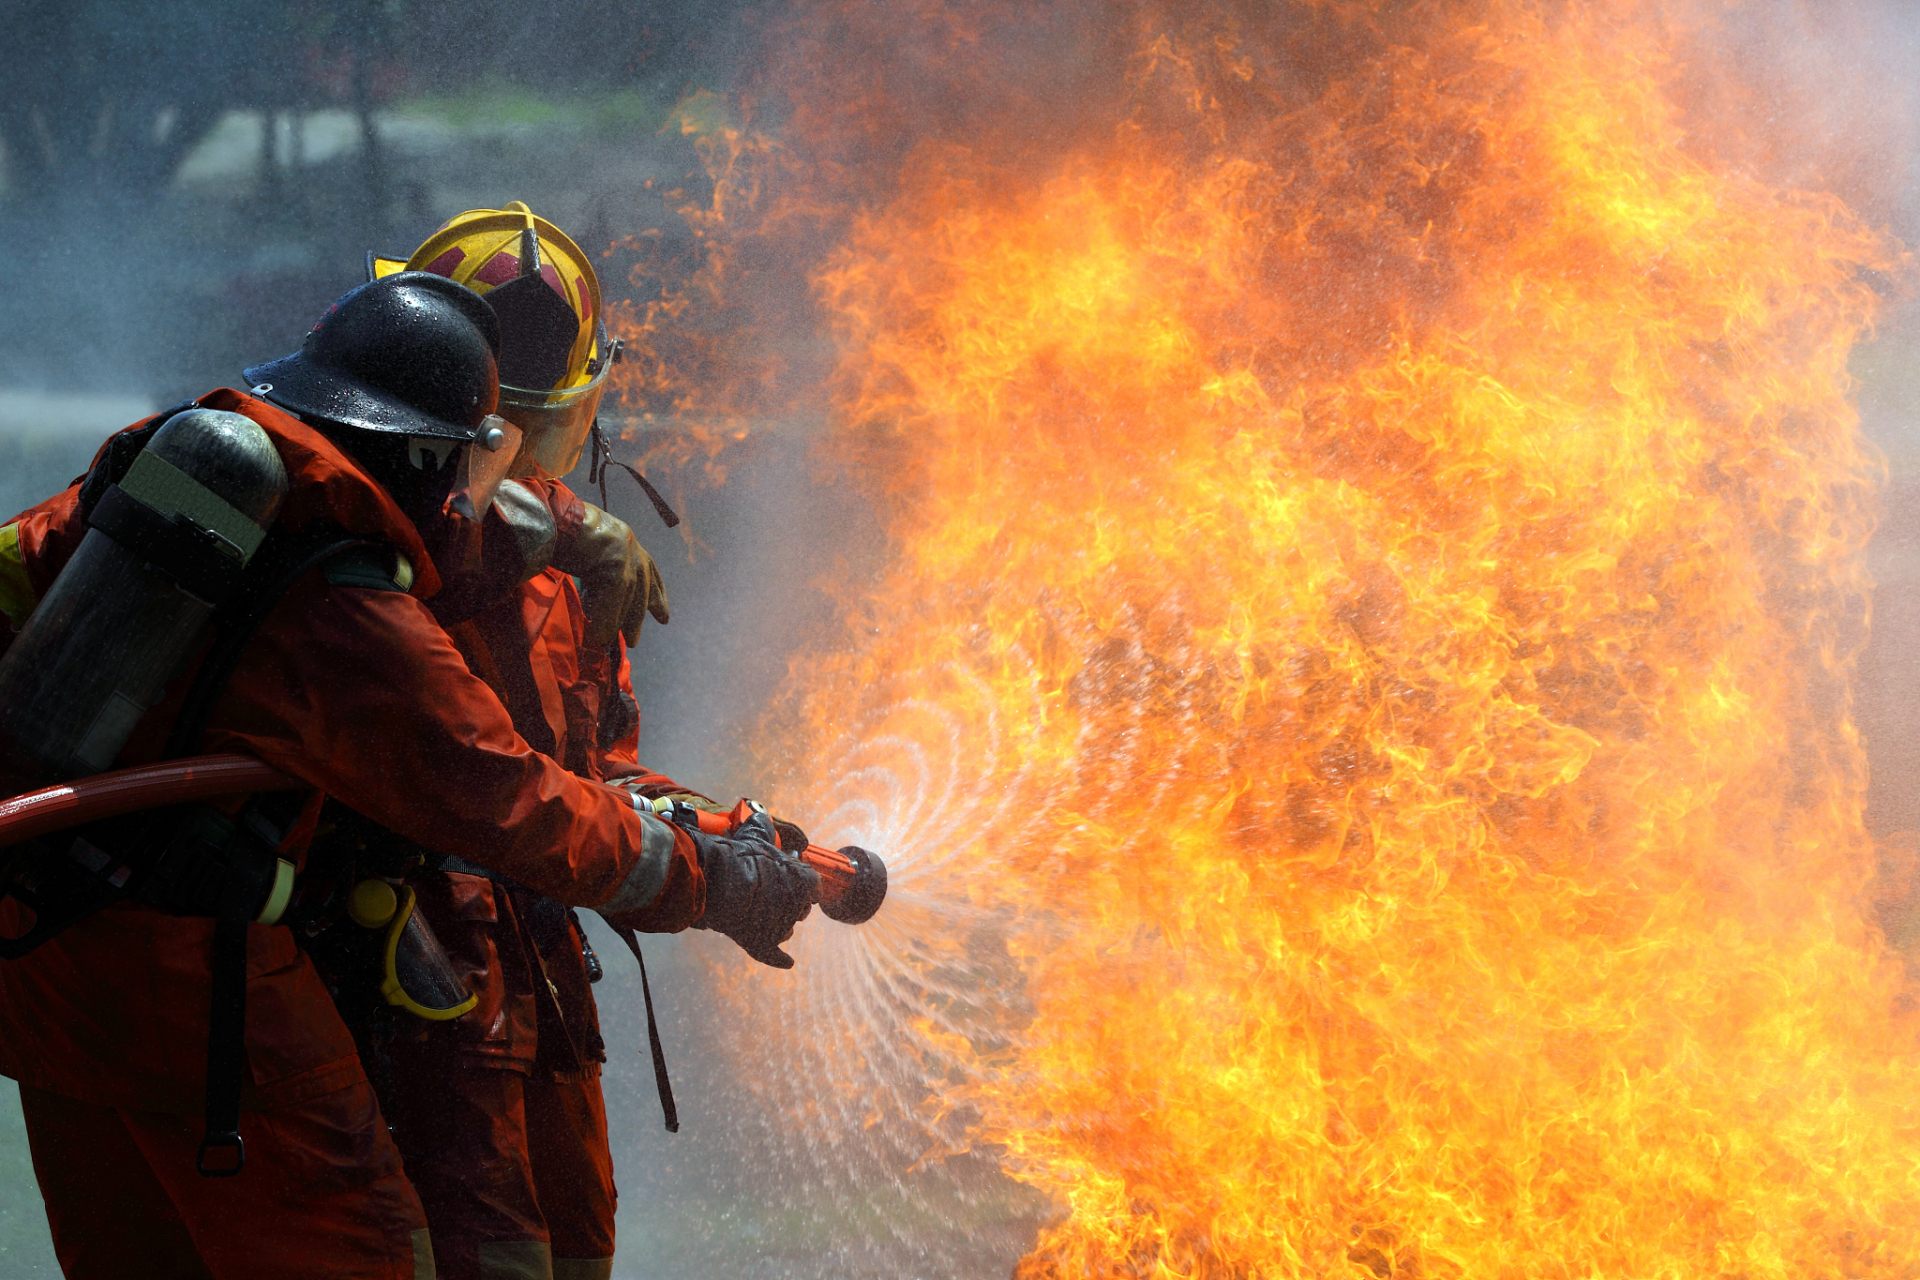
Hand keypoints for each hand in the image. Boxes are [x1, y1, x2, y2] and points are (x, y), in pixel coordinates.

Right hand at [555, 503, 668, 647]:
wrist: (545, 518)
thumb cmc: (558, 536)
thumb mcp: (586, 557)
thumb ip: (598, 578)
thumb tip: (598, 610)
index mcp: (623, 538)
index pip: (648, 569)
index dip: (657, 594)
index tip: (664, 618)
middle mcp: (628, 542)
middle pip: (640, 586)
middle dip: (637, 615)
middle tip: (633, 641)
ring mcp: (622, 548)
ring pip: (627, 592)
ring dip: (617, 621)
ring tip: (607, 641)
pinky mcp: (613, 558)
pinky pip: (614, 594)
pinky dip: (606, 617)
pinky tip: (601, 634)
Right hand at [677, 807, 817, 968]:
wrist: (713, 881)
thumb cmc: (735, 856)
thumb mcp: (754, 836)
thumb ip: (763, 827)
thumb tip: (760, 814)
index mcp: (803, 879)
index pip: (813, 885)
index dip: (803, 884)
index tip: (793, 882)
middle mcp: (797, 905)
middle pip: (801, 909)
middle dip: (791, 904)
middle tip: (768, 894)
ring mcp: (780, 925)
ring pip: (785, 929)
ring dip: (777, 924)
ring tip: (756, 912)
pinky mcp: (762, 942)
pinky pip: (774, 954)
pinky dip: (779, 959)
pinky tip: (787, 962)